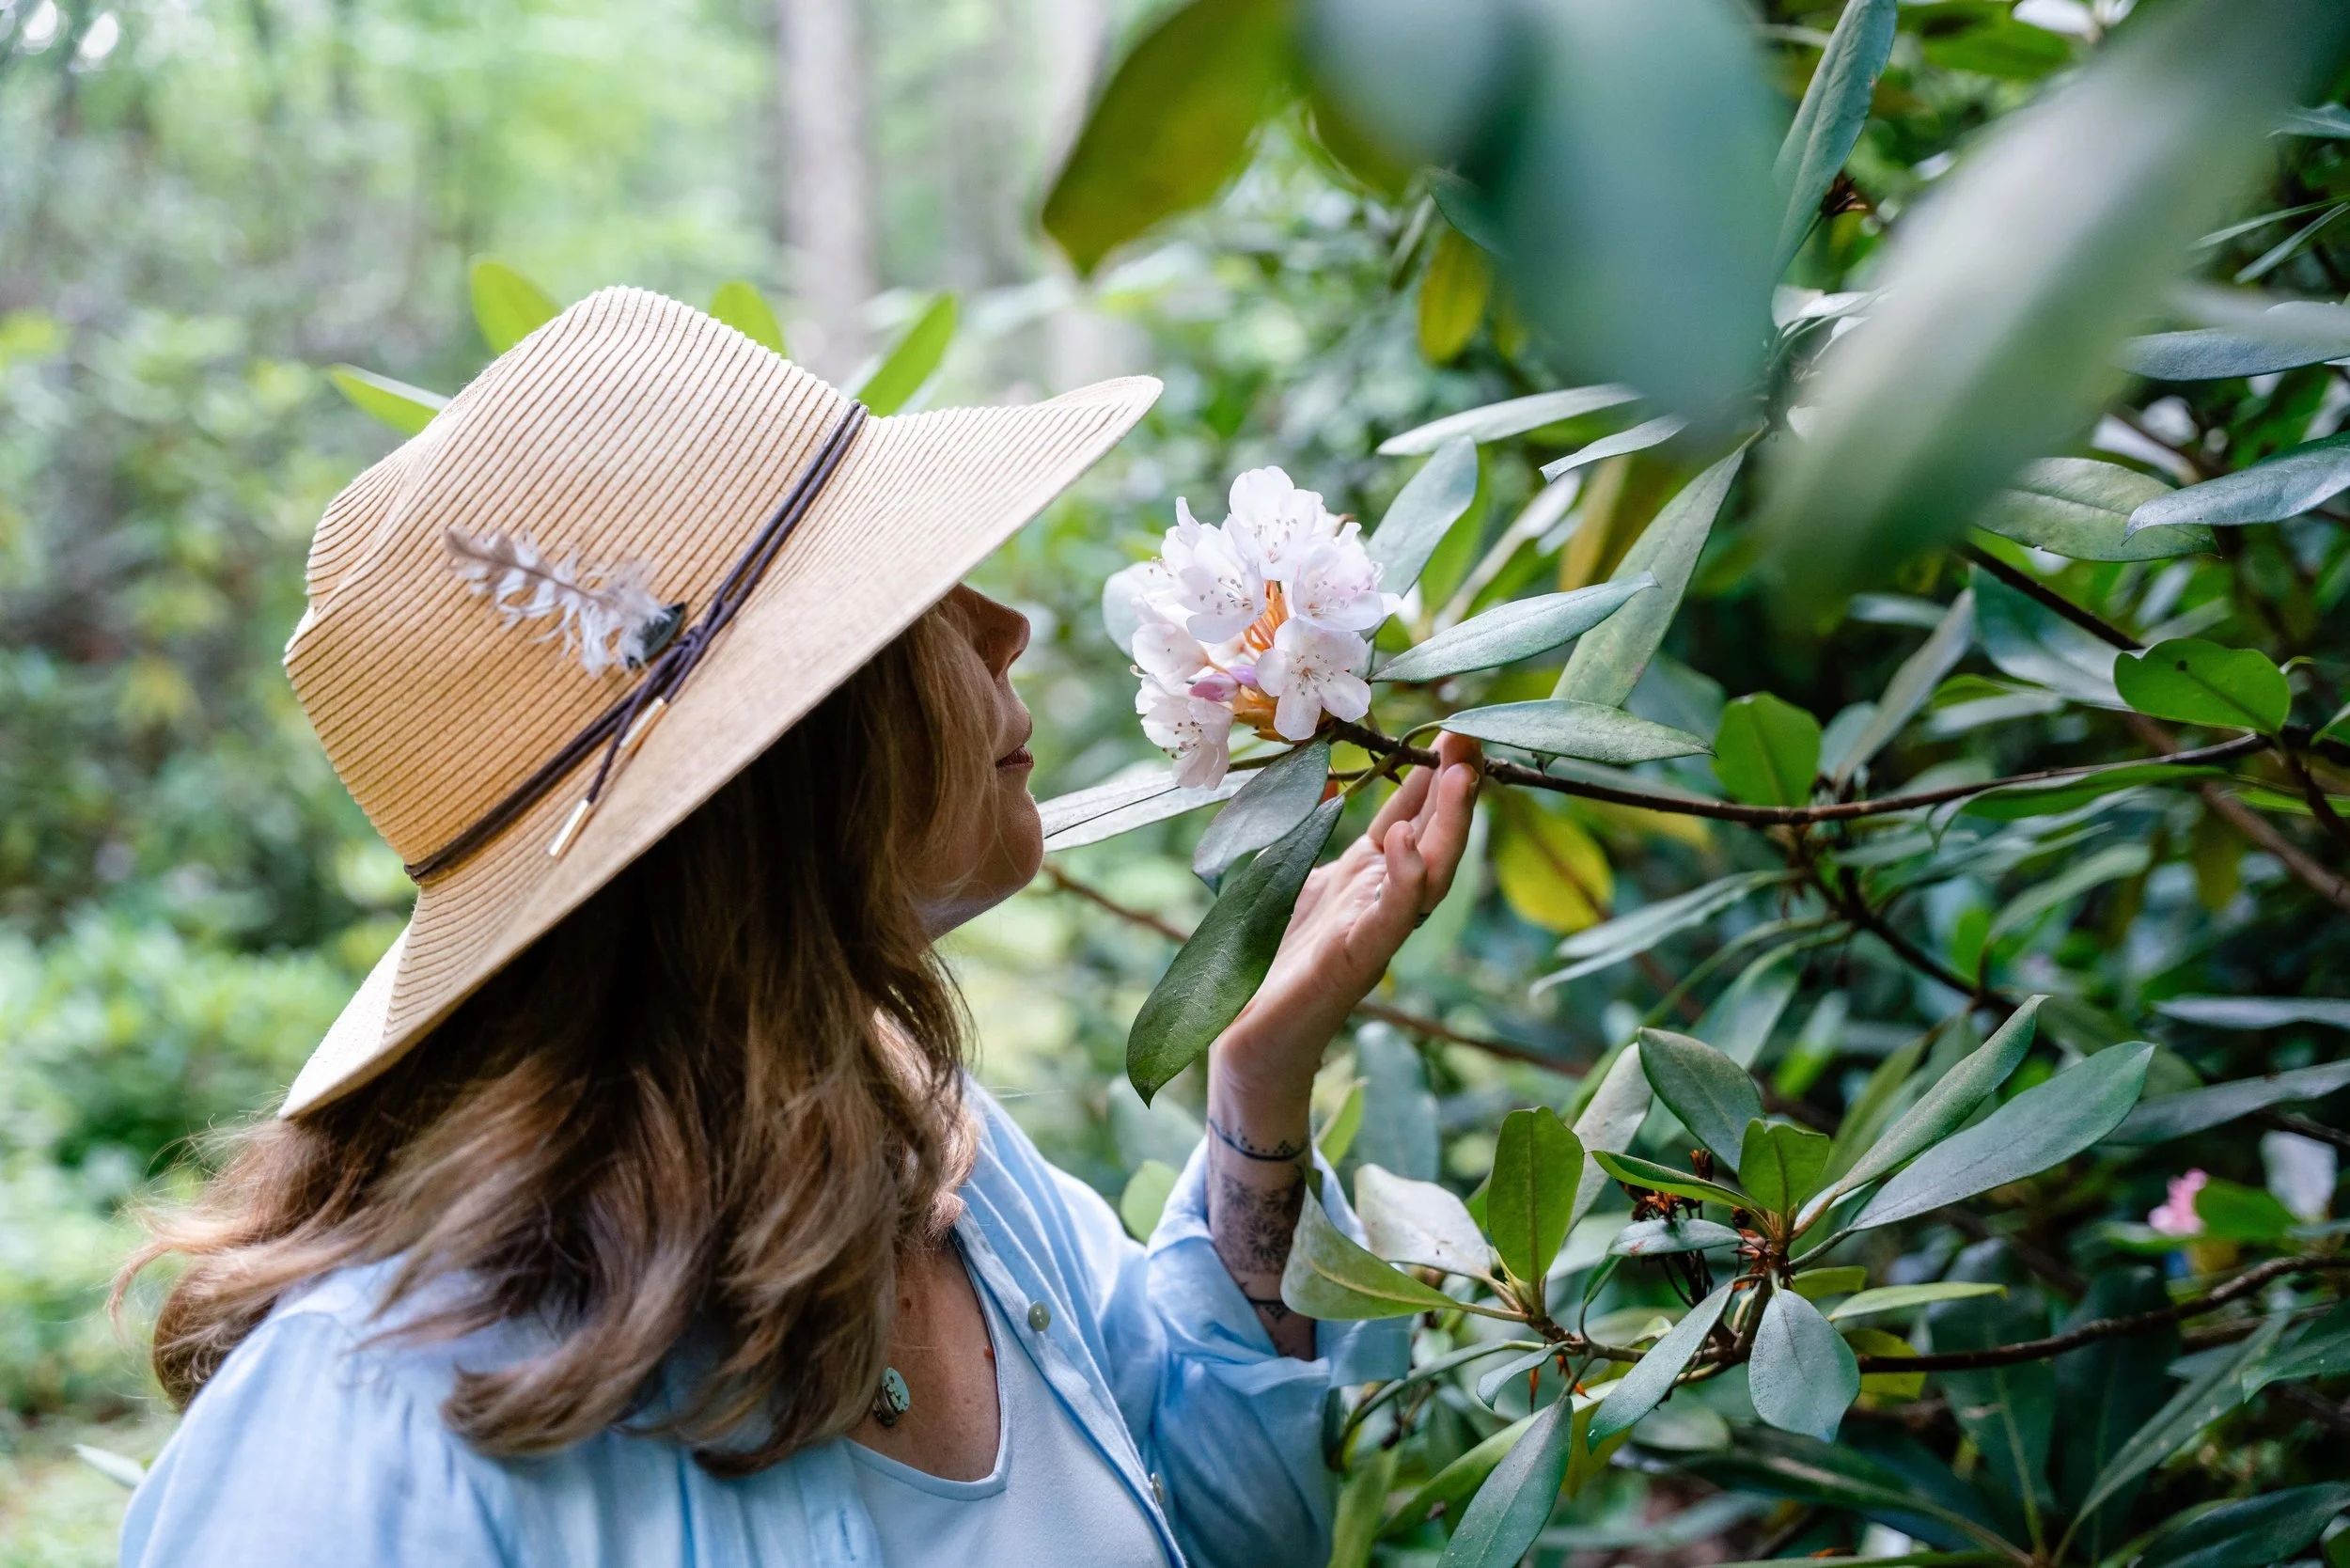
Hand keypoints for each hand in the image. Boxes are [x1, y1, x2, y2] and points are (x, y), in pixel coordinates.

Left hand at [1210, 733, 1482, 1108]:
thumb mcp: (1297, 880)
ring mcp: (1375, 931)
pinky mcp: (1357, 960)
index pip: (1412, 819)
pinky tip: (1407, 843)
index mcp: (1367, 880)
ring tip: (1458, 777)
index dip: (1434, 779)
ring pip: (1430, 874)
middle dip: (1455, 791)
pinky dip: (1406, 879)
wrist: (1250, 1036)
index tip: (1455, 733)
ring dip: (1447, 825)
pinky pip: (1392, 916)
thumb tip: (1326, 781)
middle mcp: (1381, 902)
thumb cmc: (1270, 963)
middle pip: (1435, 840)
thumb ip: (1317, 839)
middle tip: (1470, 741)